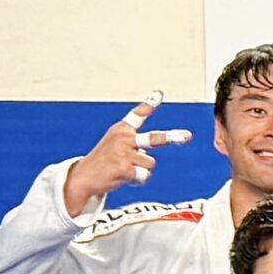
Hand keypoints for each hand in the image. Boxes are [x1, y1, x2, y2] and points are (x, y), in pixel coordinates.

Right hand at [62, 96, 190, 215]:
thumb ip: (135, 141)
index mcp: (121, 130)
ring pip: (151, 163)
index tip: (160, 93)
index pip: (137, 115)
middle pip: (154, 139)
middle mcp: (123, 138)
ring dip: (142, 170)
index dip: (149, 104)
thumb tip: (153, 151)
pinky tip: (123, 177)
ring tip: (126, 169)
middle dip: (172, 138)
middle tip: (188, 136)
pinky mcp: (124, 168)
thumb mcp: (115, 143)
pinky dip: (138, 180)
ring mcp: (123, 153)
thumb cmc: (105, 160)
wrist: (84, 177)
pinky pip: (144, 175)